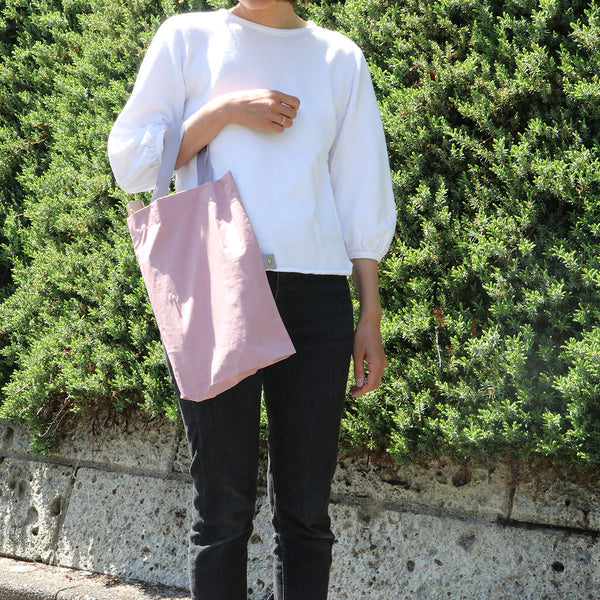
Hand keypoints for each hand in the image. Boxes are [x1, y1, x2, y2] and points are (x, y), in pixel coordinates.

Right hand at [174, 89, 299, 167]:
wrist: (233, 107)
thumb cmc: (249, 99)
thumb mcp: (264, 93)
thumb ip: (277, 97)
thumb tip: (290, 104)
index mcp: (275, 94)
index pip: (296, 102)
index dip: (295, 107)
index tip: (289, 109)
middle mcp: (273, 104)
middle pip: (294, 114)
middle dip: (290, 117)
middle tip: (282, 117)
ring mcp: (269, 115)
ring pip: (289, 123)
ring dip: (285, 124)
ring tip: (277, 122)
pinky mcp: (264, 125)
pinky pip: (280, 130)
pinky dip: (278, 129)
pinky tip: (272, 126)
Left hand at [349, 316, 386, 396]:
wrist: (370, 323)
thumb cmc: (361, 336)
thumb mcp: (357, 354)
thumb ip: (358, 370)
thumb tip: (359, 385)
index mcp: (376, 363)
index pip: (370, 384)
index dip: (361, 391)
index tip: (351, 394)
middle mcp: (382, 364)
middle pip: (375, 384)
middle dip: (363, 390)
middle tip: (351, 392)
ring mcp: (383, 361)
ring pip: (376, 380)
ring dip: (366, 385)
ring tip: (354, 387)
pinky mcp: (381, 359)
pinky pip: (376, 373)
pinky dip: (369, 379)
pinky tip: (360, 378)